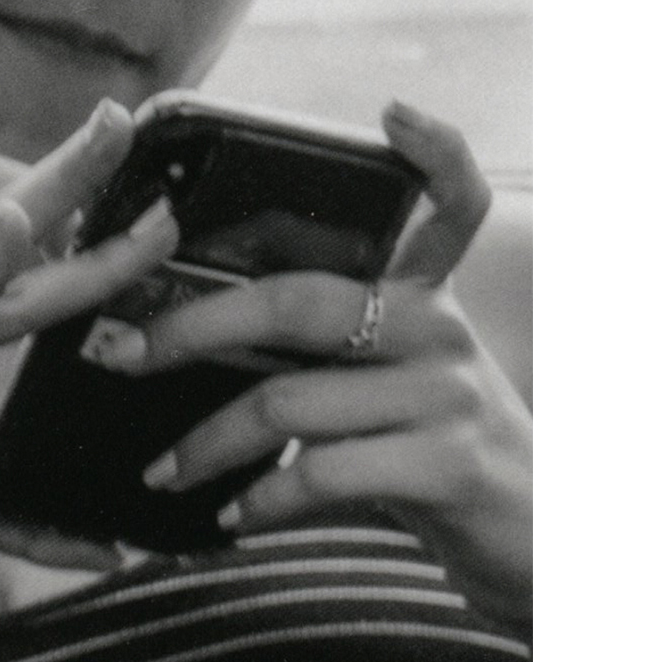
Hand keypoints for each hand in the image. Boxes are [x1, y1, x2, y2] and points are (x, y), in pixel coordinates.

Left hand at [102, 99, 529, 620]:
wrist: (537, 548)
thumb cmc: (438, 457)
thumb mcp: (395, 390)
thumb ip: (326, 356)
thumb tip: (195, 335)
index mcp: (428, 301)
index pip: (454, 203)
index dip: (435, 152)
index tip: (393, 113)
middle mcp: (442, 332)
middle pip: (302, 300)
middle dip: (194, 325)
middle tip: (125, 353)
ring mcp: (449, 397)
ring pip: (290, 400)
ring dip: (207, 441)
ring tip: (162, 470)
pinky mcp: (450, 467)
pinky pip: (323, 472)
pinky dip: (262, 498)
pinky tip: (234, 515)